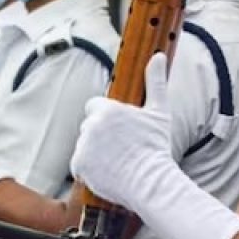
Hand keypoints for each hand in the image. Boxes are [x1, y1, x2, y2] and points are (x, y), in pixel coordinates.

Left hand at [73, 51, 238, 238]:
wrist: (151, 182)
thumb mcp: (160, 112)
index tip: (119, 131)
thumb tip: (158, 56)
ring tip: (116, 162)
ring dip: (94, 152)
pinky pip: (78, 164)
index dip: (106, 118)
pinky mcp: (78, 165)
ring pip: (84, 145)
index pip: (94, 107)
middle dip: (100, 136)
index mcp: (108, 109)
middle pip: (88, 126)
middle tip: (121, 148)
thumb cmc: (157, 147)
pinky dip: (89, 169)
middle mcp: (92, 124)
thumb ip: (156, 82)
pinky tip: (107, 172)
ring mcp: (83, 145)